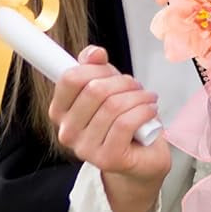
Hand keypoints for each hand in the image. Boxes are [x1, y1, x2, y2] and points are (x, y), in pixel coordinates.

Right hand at [49, 46, 169, 211]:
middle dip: (123, 82)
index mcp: (60, 111)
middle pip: (95, 90)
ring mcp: (85, 148)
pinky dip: (144, 111)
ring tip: (147, 99)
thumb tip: (94, 53)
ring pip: (113, 106)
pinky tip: (150, 110)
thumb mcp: (108, 86)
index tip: (109, 71)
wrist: (141, 158)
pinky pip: (126, 123)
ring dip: (138, 97)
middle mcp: (67, 132)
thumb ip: (95, 66)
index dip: (95, 68)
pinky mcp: (107, 158)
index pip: (69, 78)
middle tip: (136, 86)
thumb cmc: (122, 120)